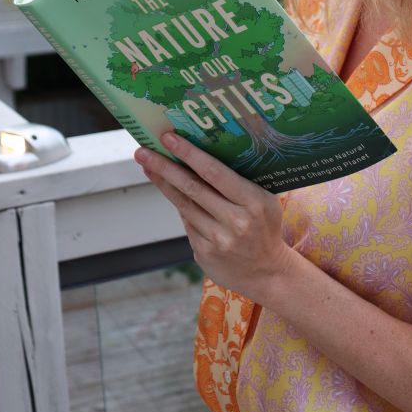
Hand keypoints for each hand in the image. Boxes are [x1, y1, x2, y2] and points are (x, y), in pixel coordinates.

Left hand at [134, 132, 291, 300]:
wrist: (268, 272)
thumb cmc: (265, 227)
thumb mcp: (265, 200)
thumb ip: (239, 183)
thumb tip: (201, 157)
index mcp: (254, 202)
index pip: (215, 173)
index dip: (190, 154)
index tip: (169, 138)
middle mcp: (235, 222)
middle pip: (192, 188)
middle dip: (165, 167)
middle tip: (143, 151)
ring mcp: (217, 240)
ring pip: (184, 205)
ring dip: (164, 183)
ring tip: (148, 166)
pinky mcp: (204, 253)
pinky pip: (187, 222)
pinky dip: (180, 205)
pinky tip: (171, 190)